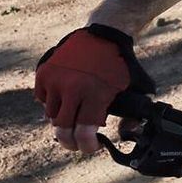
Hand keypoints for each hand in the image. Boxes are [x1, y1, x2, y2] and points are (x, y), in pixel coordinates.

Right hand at [33, 25, 154, 153]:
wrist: (104, 34)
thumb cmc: (121, 65)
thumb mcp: (138, 88)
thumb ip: (135, 114)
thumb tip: (125, 134)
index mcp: (95, 93)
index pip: (83, 132)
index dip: (86, 146)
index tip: (91, 147)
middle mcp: (72, 87)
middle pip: (62, 130)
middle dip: (69, 142)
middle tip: (76, 143)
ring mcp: (55, 79)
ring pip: (51, 115)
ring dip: (62, 120)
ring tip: (74, 115)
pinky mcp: (44, 72)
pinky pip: (43, 98)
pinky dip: (52, 102)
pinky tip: (66, 98)